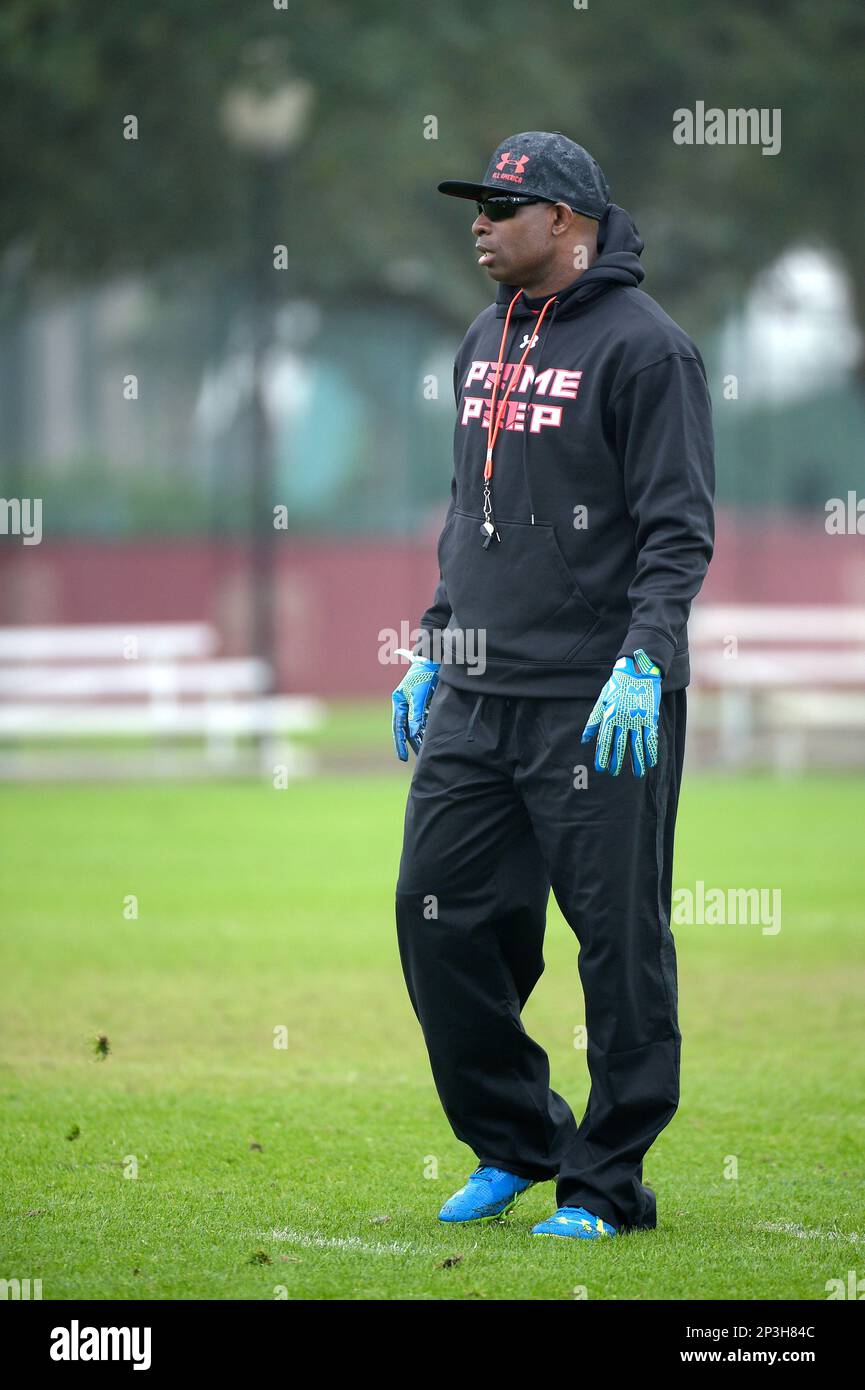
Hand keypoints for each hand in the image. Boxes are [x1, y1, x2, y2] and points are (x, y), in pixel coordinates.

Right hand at [392, 657, 439, 760]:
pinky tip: (432, 738)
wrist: (435, 661)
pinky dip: (428, 728)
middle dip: (412, 743)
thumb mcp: (419, 695)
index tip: (402, 757)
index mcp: (398, 701)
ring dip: (421, 737)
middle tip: (419, 758)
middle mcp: (405, 704)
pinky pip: (425, 720)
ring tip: (427, 751)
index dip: (400, 743)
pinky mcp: (425, 703)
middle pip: (407, 729)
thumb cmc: (424, 675)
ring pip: (416, 726)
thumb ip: (415, 714)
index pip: (398, 726)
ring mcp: (415, 704)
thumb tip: (413, 732)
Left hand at [580, 649, 661, 776]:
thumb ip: (593, 721)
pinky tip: (651, 761)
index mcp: (610, 715)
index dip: (602, 755)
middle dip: (617, 761)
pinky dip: (651, 750)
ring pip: (637, 744)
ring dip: (637, 761)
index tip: (601, 767)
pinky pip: (651, 737)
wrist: (637, 672)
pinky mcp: (650, 717)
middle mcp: (623, 719)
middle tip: (614, 773)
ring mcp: (638, 718)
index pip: (604, 740)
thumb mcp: (602, 702)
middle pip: (620, 745)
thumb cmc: (616, 687)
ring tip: (637, 774)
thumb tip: (584, 740)